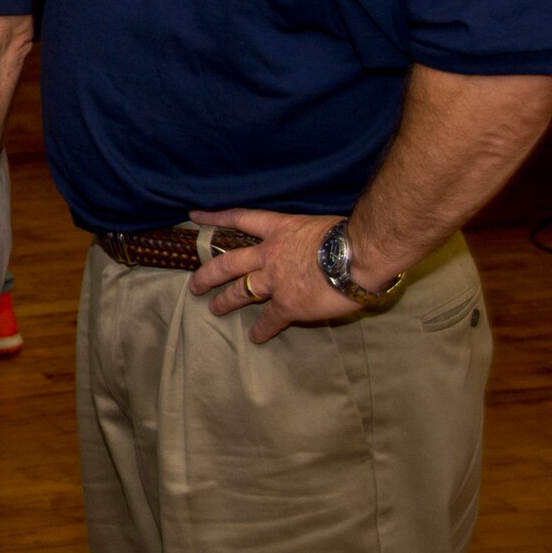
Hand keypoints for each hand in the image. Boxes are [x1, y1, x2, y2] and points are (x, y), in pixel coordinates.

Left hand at [187, 208, 354, 342]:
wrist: (357, 256)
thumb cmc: (347, 235)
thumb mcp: (318, 224)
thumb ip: (306, 236)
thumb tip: (313, 245)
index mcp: (278, 230)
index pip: (240, 218)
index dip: (216, 217)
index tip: (195, 216)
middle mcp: (269, 255)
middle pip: (228, 264)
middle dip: (208, 274)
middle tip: (195, 284)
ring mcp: (275, 281)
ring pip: (241, 291)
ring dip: (225, 301)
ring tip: (214, 308)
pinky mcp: (287, 305)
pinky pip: (269, 320)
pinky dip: (262, 329)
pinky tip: (256, 337)